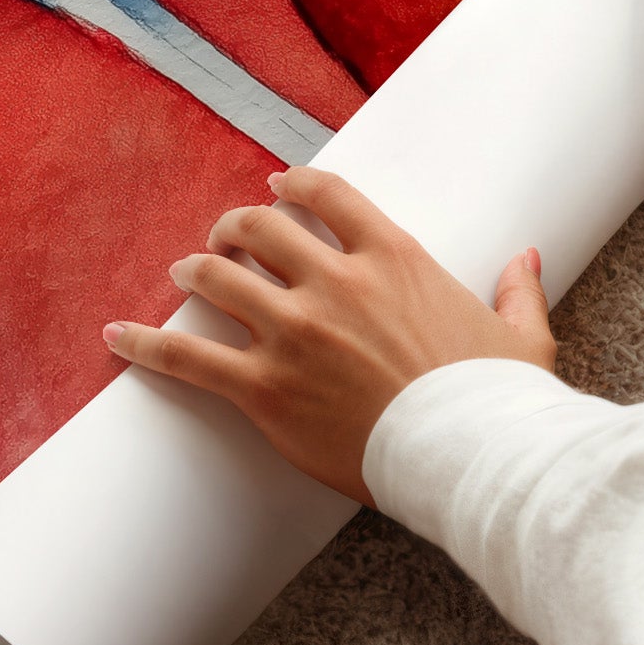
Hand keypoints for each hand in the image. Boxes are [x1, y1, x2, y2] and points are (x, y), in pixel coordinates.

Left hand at [103, 166, 552, 505]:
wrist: (472, 458)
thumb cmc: (498, 402)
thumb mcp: (521, 337)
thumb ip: (517, 290)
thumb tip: (527, 258)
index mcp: (393, 257)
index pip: (326, 195)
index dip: (291, 186)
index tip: (274, 188)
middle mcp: (335, 282)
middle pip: (259, 228)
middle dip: (234, 227)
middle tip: (223, 237)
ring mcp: (295, 332)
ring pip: (218, 278)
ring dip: (195, 270)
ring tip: (183, 272)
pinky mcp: (265, 388)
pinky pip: (188, 357)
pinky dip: (146, 344)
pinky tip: (117, 336)